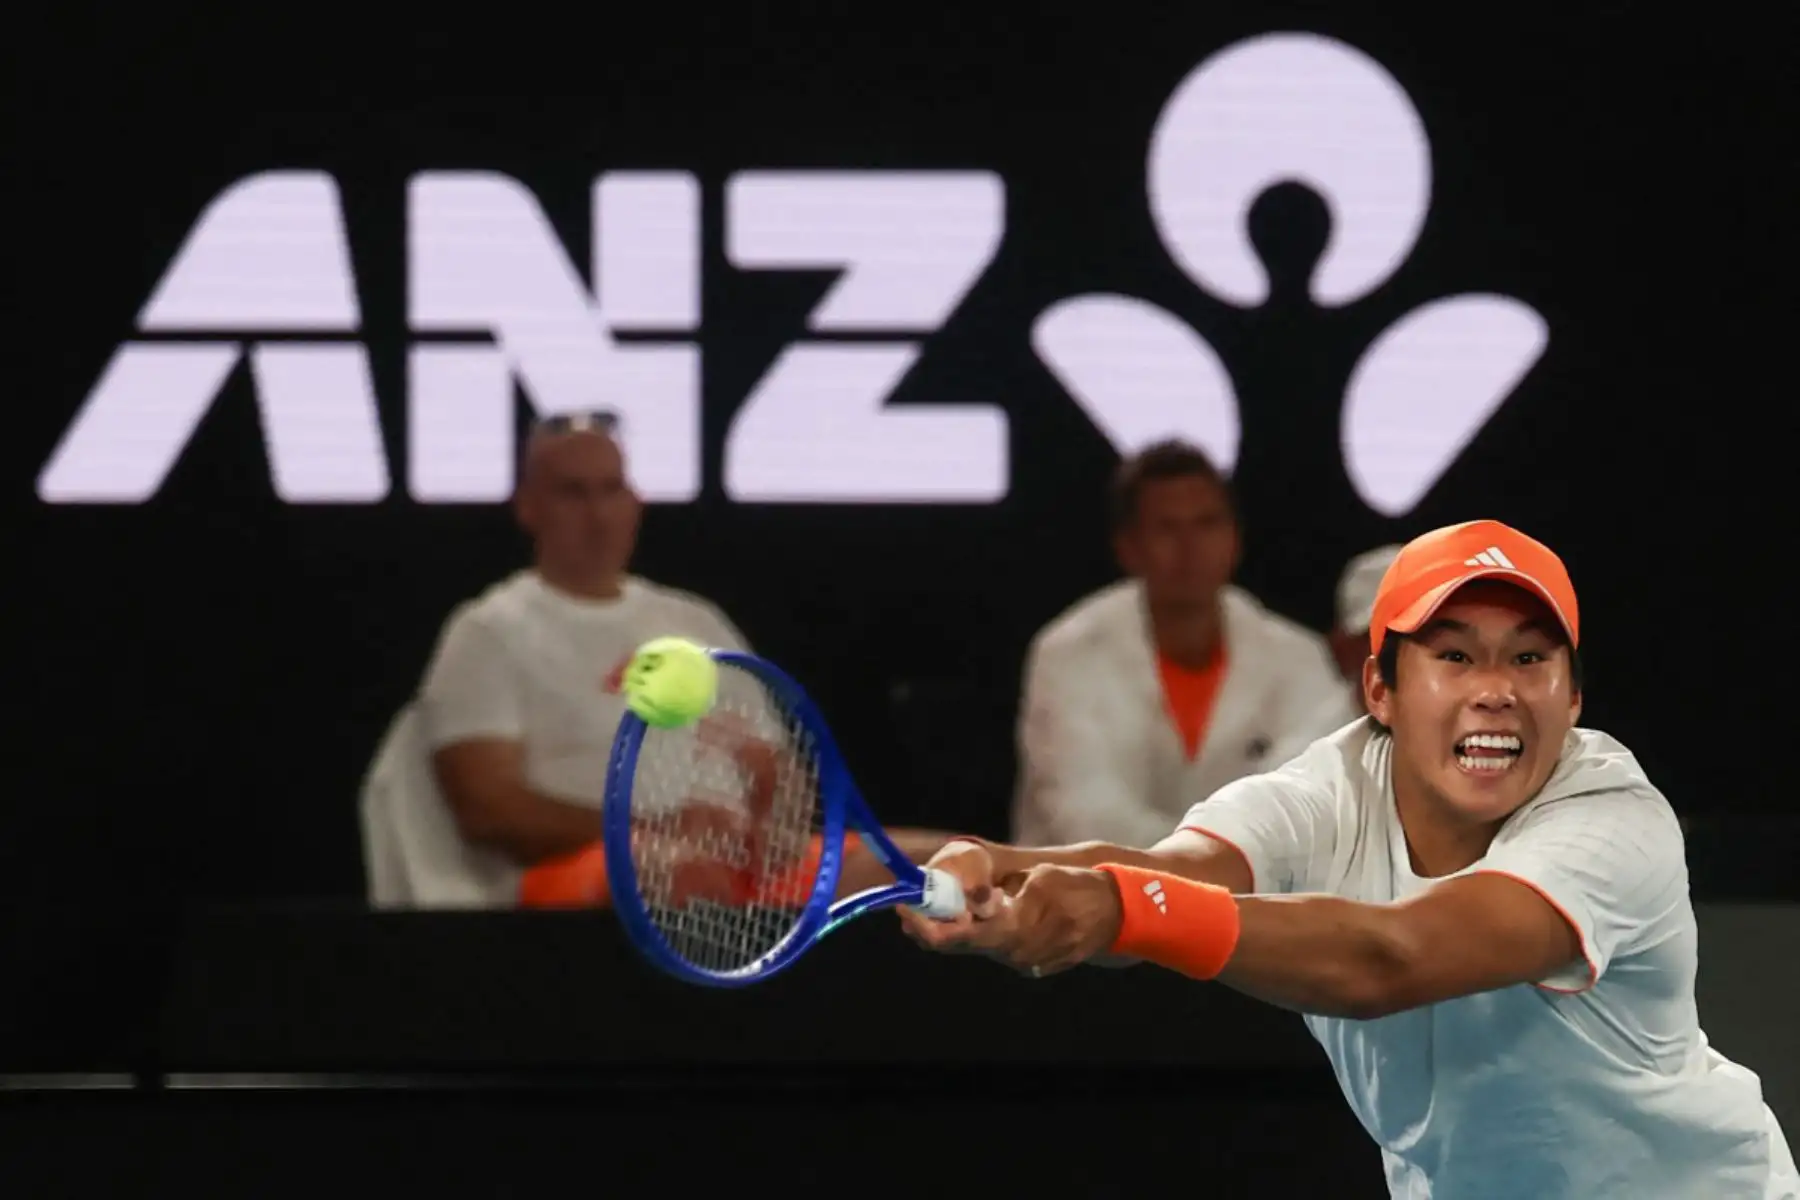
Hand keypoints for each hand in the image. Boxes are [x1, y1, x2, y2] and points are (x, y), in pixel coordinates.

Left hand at [901, 852, 1124, 977]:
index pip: (956, 936)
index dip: (925, 925)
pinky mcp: (1030, 964)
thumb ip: (1005, 891)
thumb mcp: (1040, 878)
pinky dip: (978, 931)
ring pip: (973, 946)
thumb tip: (972, 896)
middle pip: (956, 945)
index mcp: (1014, 930)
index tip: (904, 908)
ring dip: (955, 927)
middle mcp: (1014, 953)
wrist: (1115, 914)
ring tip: (941, 904)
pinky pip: (994, 948)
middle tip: (909, 906)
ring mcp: (1023, 962)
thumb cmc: (1077, 888)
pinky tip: (976, 913)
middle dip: (931, 925)